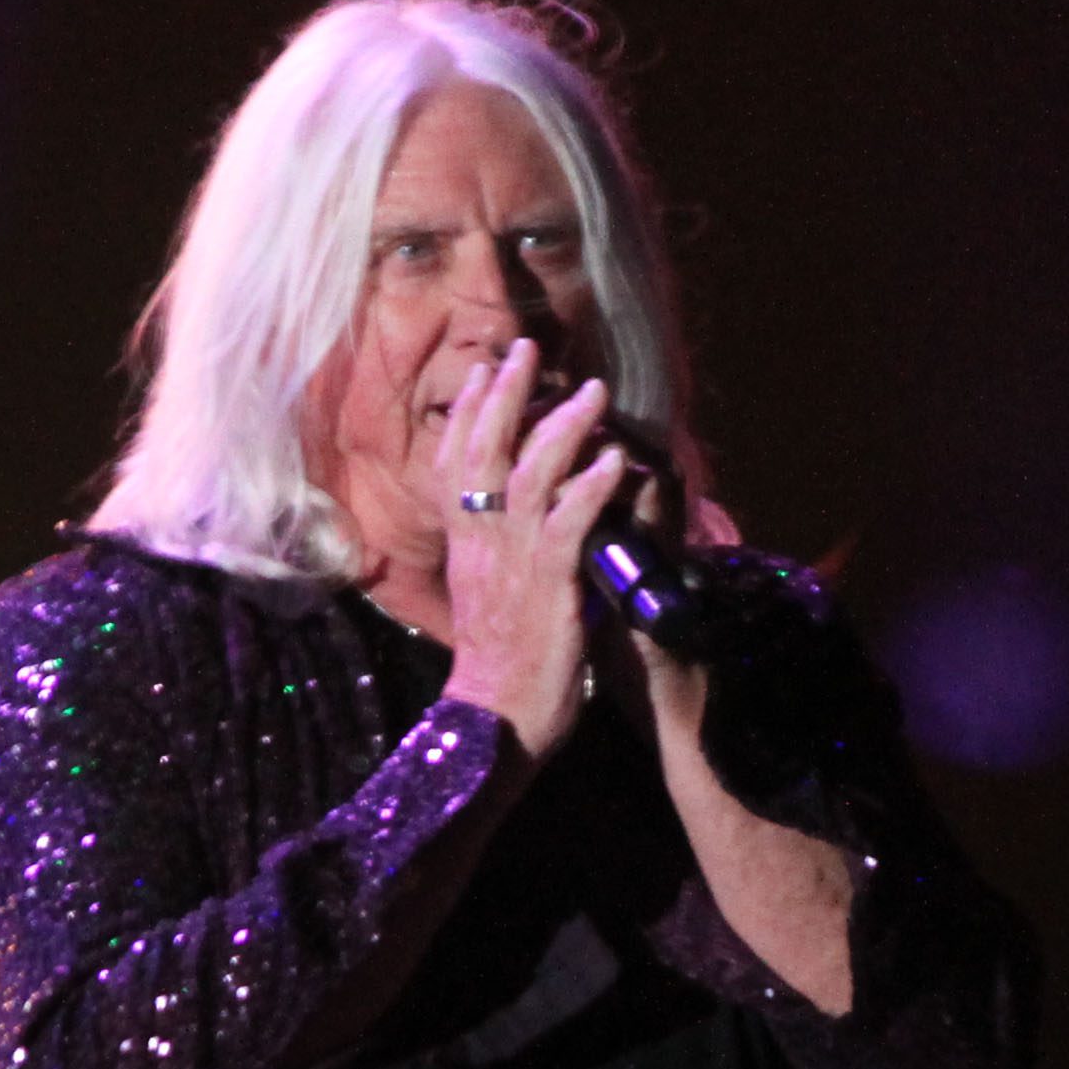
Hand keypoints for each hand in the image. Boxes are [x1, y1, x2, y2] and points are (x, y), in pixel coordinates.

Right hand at [436, 338, 628, 761]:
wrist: (494, 719)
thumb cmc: (496, 666)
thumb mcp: (484, 596)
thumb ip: (496, 554)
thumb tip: (518, 526)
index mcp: (463, 545)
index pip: (453, 463)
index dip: (467, 413)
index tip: (483, 371)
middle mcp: (481, 543)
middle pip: (484, 451)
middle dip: (506, 395)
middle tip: (527, 349)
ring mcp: (513, 561)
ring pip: (529, 475)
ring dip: (561, 427)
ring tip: (592, 391)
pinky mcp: (548, 587)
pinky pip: (568, 525)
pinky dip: (591, 489)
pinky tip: (614, 461)